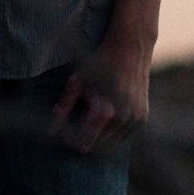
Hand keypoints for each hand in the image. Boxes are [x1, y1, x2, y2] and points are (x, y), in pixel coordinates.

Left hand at [50, 35, 150, 152]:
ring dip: (97, 140)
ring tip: (83, 128)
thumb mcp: (79, 79)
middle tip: (70, 138)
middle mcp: (124, 118)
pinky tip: (100, 122)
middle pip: (98, 147)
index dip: (71, 141)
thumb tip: (52, 128)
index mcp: (107, 110)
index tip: (61, 137)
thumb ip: (66, 103)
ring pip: (111, 144)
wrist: (131, 48)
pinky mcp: (142, 118)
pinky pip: (122, 136)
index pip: (84, 141)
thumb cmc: (100, 60)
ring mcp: (135, 120)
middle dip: (83, 143)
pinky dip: (111, 134)